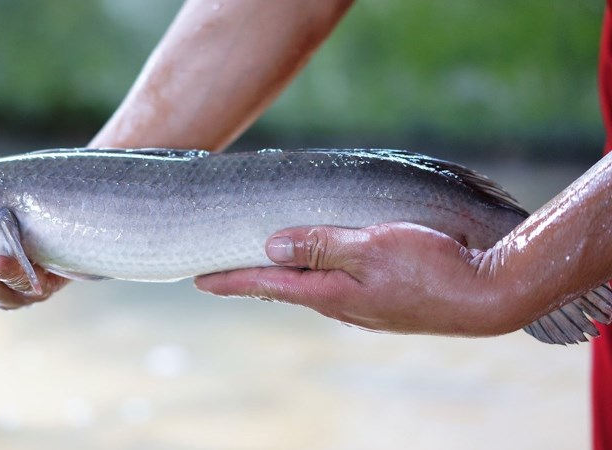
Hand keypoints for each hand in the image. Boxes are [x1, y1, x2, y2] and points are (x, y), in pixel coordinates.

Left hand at [195, 223, 520, 336]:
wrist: (488, 296)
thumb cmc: (434, 267)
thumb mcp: (373, 247)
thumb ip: (323, 244)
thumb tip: (272, 245)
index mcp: (331, 292)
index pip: (268, 285)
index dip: (231, 279)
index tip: (198, 279)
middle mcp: (341, 303)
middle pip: (284, 288)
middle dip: (250, 278)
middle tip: (220, 268)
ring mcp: (362, 305)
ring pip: (309, 285)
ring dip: (281, 275)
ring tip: (261, 262)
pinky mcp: (382, 299)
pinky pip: (335, 283)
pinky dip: (314, 271)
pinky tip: (317, 262)